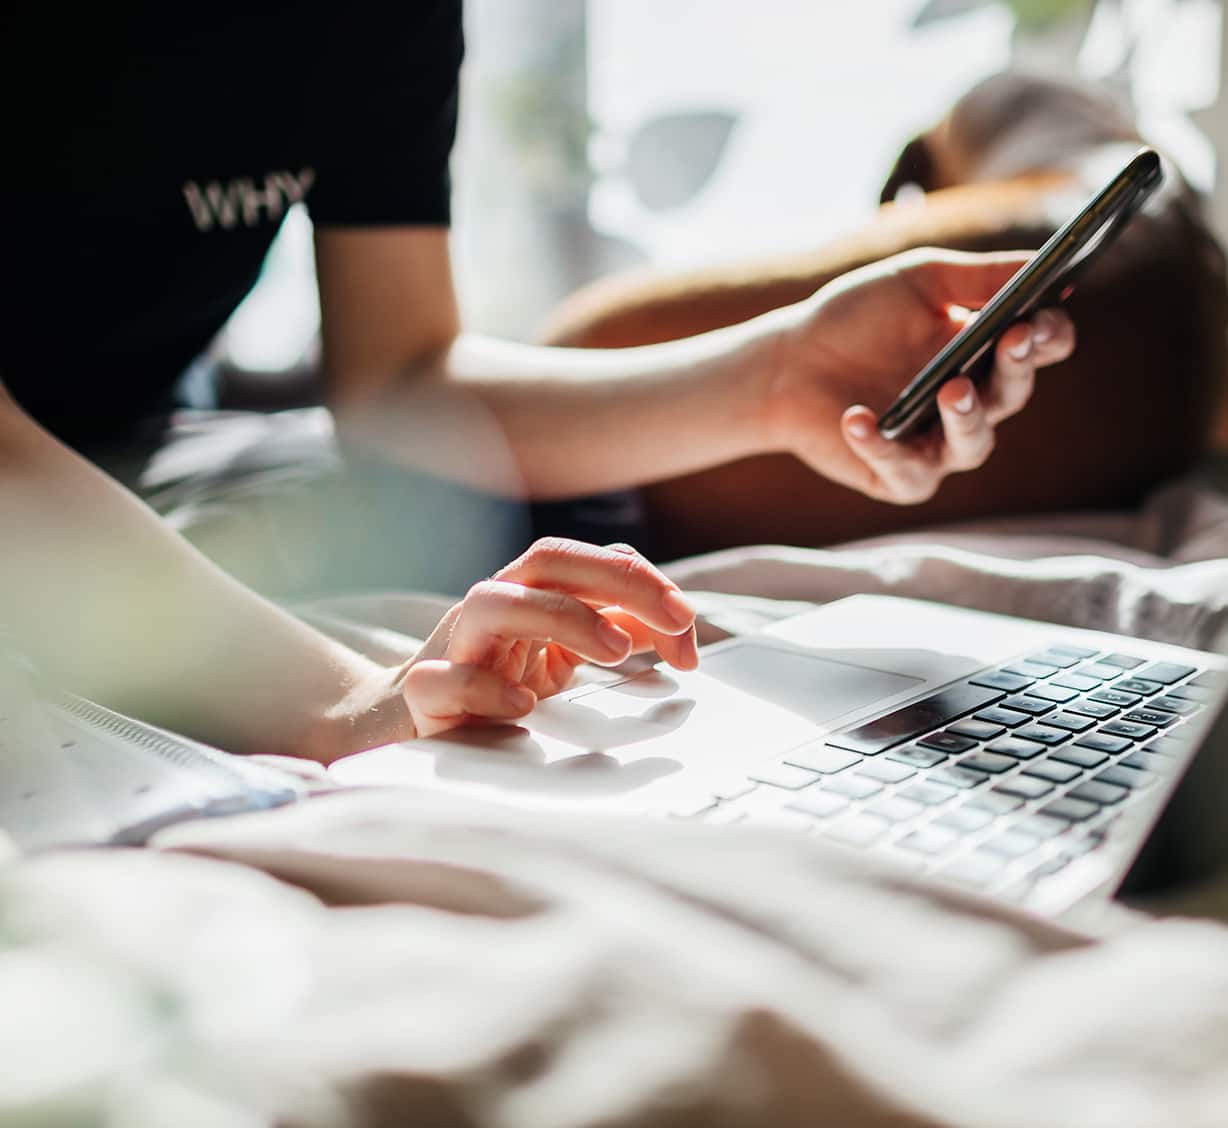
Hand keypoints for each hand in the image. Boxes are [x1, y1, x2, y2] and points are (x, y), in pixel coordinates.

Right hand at [396, 538, 698, 737]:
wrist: (408, 722)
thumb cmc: (493, 680)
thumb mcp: (561, 654)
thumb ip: (614, 633)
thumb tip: (677, 630)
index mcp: (528, 592)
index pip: (587, 560)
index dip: (643, 582)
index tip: (687, 621)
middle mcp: (491, 605)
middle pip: (549, 561)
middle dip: (618, 581)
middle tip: (676, 619)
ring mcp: (454, 644)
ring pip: (492, 602)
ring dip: (561, 617)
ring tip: (616, 651)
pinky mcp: (424, 693)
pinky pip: (443, 679)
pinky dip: (483, 686)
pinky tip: (524, 705)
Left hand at [767, 248, 1075, 503]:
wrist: (788, 364)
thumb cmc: (855, 319)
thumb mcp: (917, 283)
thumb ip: (978, 276)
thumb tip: (1043, 262)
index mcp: (986, 352)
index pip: (1041, 347)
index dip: (1047, 334)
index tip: (1039, 316)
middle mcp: (971, 403)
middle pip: (1013, 393)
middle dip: (1016, 367)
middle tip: (1013, 339)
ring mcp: (937, 445)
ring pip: (973, 444)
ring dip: (967, 417)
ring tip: (953, 388)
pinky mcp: (897, 477)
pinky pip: (902, 469)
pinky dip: (879, 445)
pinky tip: (858, 418)